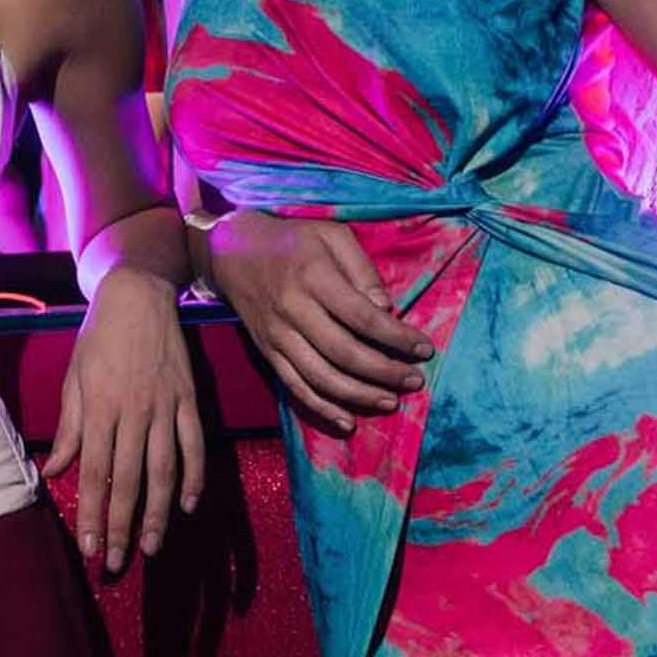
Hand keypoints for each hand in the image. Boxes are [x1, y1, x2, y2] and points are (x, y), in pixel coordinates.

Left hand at [42, 267, 204, 572]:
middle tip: (118, 563)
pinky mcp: (190, 399)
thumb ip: (69, 427)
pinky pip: (194, 445)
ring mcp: (166, 407)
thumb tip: (56, 471)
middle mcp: (134, 412)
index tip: (89, 548)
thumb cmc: (98, 338)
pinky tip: (188, 505)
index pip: (94, 473)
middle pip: (129, 481)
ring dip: (159, 513)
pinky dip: (194, 477)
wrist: (139, 295)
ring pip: (164, 470)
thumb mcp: (74, 378)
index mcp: (100, 408)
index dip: (92, 514)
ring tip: (152, 547)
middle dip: (122, 526)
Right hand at [207, 211, 434, 432]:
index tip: (424, 349)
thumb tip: (385, 309)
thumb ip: (361, 268)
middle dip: (384, 372)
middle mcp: (293, 309)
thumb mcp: (331, 235)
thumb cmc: (292, 241)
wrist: (231, 251)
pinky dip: (321, 408)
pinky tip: (347, 421)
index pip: (362, 316)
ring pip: (320, 377)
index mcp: (313, 276)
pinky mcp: (267, 352)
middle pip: (344, 352)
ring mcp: (277, 335)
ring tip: (390, 402)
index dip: (396, 337)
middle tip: (414, 381)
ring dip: (359, 395)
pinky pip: (294, 387)